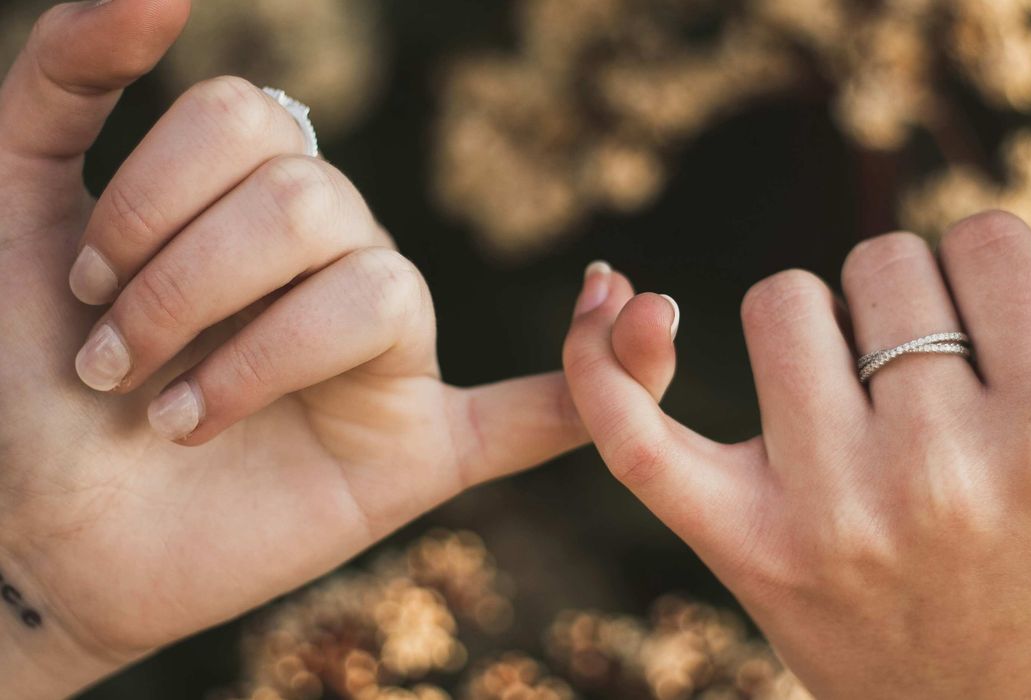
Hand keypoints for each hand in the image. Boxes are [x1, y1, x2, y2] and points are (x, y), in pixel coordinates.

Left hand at [0, 2, 628, 695]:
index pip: (260, 128)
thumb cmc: (14, 372)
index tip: (75, 284)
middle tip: (113, 365)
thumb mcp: (11, 202)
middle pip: (315, 204)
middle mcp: (336, 264)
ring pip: (375, 293)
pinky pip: (528, 418)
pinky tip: (646, 327)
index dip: (159, 194)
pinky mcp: (413, 453)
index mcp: (259, 200)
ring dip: (254, 355)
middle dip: (187, 280)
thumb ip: (66, 77)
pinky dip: (598, 378)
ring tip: (176, 422)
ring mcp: (385, 362)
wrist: (31, 532)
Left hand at [564, 212, 1030, 697]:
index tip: (993, 331)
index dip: (989, 273)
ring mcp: (828, 510)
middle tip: (930, 382)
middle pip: (882, 264)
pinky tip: (608, 298)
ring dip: (816, 323)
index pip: (985, 243)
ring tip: (855, 395)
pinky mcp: (742, 546)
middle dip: (909, 303)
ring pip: (779, 304)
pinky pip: (636, 435)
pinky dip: (601, 366)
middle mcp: (939, 470)